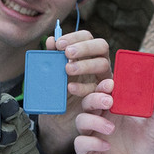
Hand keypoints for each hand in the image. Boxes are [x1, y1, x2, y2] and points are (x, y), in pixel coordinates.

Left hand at [34, 30, 110, 153]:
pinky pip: (99, 89)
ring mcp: (104, 78)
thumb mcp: (53, 72)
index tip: (59, 44)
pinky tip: (70, 87)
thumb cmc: (59, 89)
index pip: (87, 37)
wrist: (60, 117)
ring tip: (67, 69)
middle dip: (84, 48)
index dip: (75, 37)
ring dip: (86, 64)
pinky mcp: (103, 95)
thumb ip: (52, 56)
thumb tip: (49, 40)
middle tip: (66, 54)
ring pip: (103, 64)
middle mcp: (99, 63)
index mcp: (87, 53)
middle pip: (101, 46)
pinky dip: (84, 87)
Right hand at [74, 77, 153, 153]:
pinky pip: (80, 142)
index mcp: (114, 110)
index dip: (103, 85)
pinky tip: (106, 146)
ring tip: (111, 128)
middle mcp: (100, 119)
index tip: (111, 84)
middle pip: (88, 102)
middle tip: (109, 101)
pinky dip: (91, 142)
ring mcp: (92, 134)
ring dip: (94, 121)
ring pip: (81, 120)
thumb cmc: (143, 149)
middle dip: (95, 98)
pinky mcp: (87, 151)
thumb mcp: (152, 131)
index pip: (103, 92)